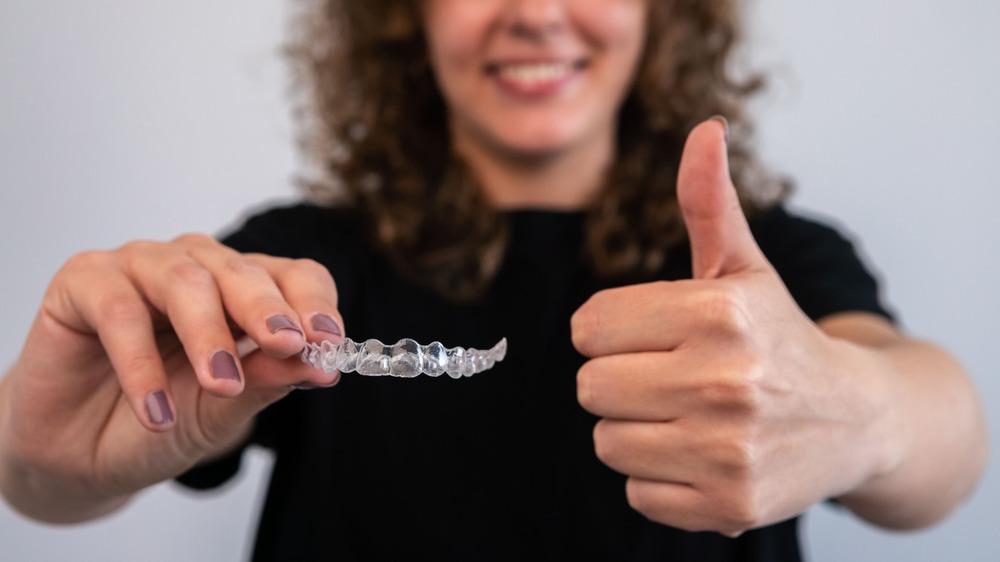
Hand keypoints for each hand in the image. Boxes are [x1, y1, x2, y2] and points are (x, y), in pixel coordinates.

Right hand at [0, 234, 342, 521]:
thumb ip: (268, 380)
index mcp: (243, 290)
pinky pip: (118, 310)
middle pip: (242, 272)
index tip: (329, 341)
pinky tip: (157, 412)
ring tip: (222, 386)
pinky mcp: (83, 282)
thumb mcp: (224, 410)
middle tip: (288, 345)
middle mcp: (197, 268)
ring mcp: (140, 268)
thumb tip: (322, 365)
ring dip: (208, 335)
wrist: (81, 457)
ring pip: (185, 282)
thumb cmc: (161, 422)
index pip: (294, 276)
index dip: (314, 303)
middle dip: (269, 310)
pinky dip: (140, 364)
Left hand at [571, 118, 888, 535]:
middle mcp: (725, 380)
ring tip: (688, 418)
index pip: (587, 327)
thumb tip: (704, 129)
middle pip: (590, 387)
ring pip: (608, 442)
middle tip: (670, 379)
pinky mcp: (732, 504)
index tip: (652, 337)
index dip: (610, 332)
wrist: (856, 419)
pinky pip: (638, 492)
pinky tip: (703, 455)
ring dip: (637, 431)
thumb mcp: (744, 268)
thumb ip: (708, 204)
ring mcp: (730, 449)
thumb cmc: (780, 336)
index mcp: (718, 312)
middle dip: (620, 381)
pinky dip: (661, 479)